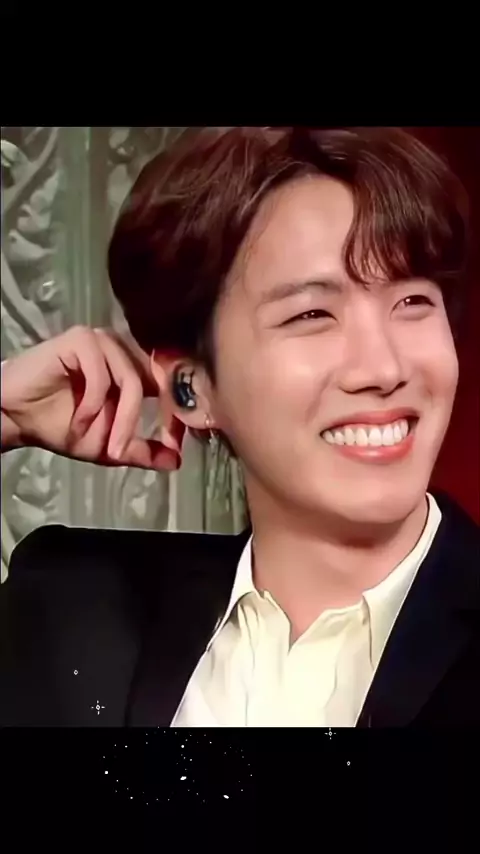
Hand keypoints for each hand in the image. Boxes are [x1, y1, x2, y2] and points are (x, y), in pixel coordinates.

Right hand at [0, 326, 184, 470]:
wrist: (14, 416)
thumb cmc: (59, 425)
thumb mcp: (107, 446)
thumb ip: (141, 451)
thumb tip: (176, 460)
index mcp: (134, 367)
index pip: (170, 383)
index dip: (178, 411)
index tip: (176, 442)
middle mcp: (122, 349)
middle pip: (156, 382)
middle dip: (145, 422)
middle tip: (125, 451)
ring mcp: (103, 341)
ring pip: (131, 382)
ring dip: (120, 420)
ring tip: (106, 446)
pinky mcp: (80, 339)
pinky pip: (101, 376)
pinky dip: (93, 407)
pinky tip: (79, 423)